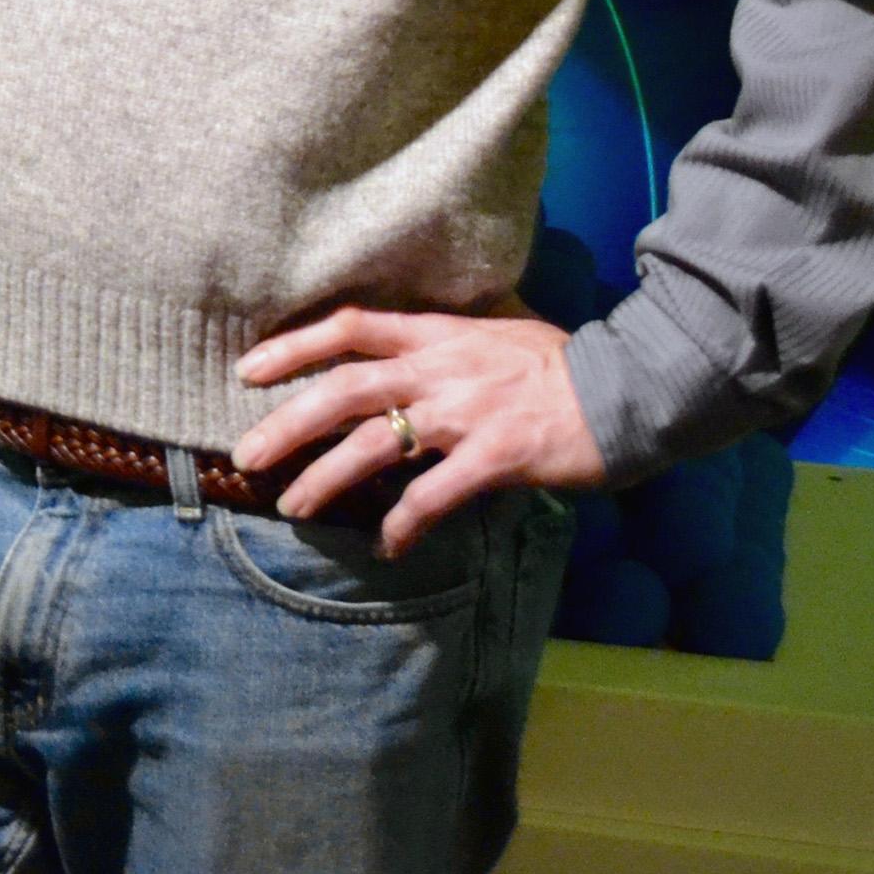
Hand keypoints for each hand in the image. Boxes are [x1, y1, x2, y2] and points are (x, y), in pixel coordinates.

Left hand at [231, 300, 608, 555]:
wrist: (628, 387)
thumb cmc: (561, 363)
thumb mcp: (495, 334)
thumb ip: (444, 346)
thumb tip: (404, 359)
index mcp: (436, 334)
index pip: (350, 328)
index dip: (294, 345)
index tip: (248, 369)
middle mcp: (441, 369)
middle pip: (344, 390)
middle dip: (288, 422)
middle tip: (245, 454)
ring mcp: (466, 413)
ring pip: (375, 443)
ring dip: (328, 477)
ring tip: (293, 506)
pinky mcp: (495, 456)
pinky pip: (433, 494)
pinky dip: (403, 522)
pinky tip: (384, 545)